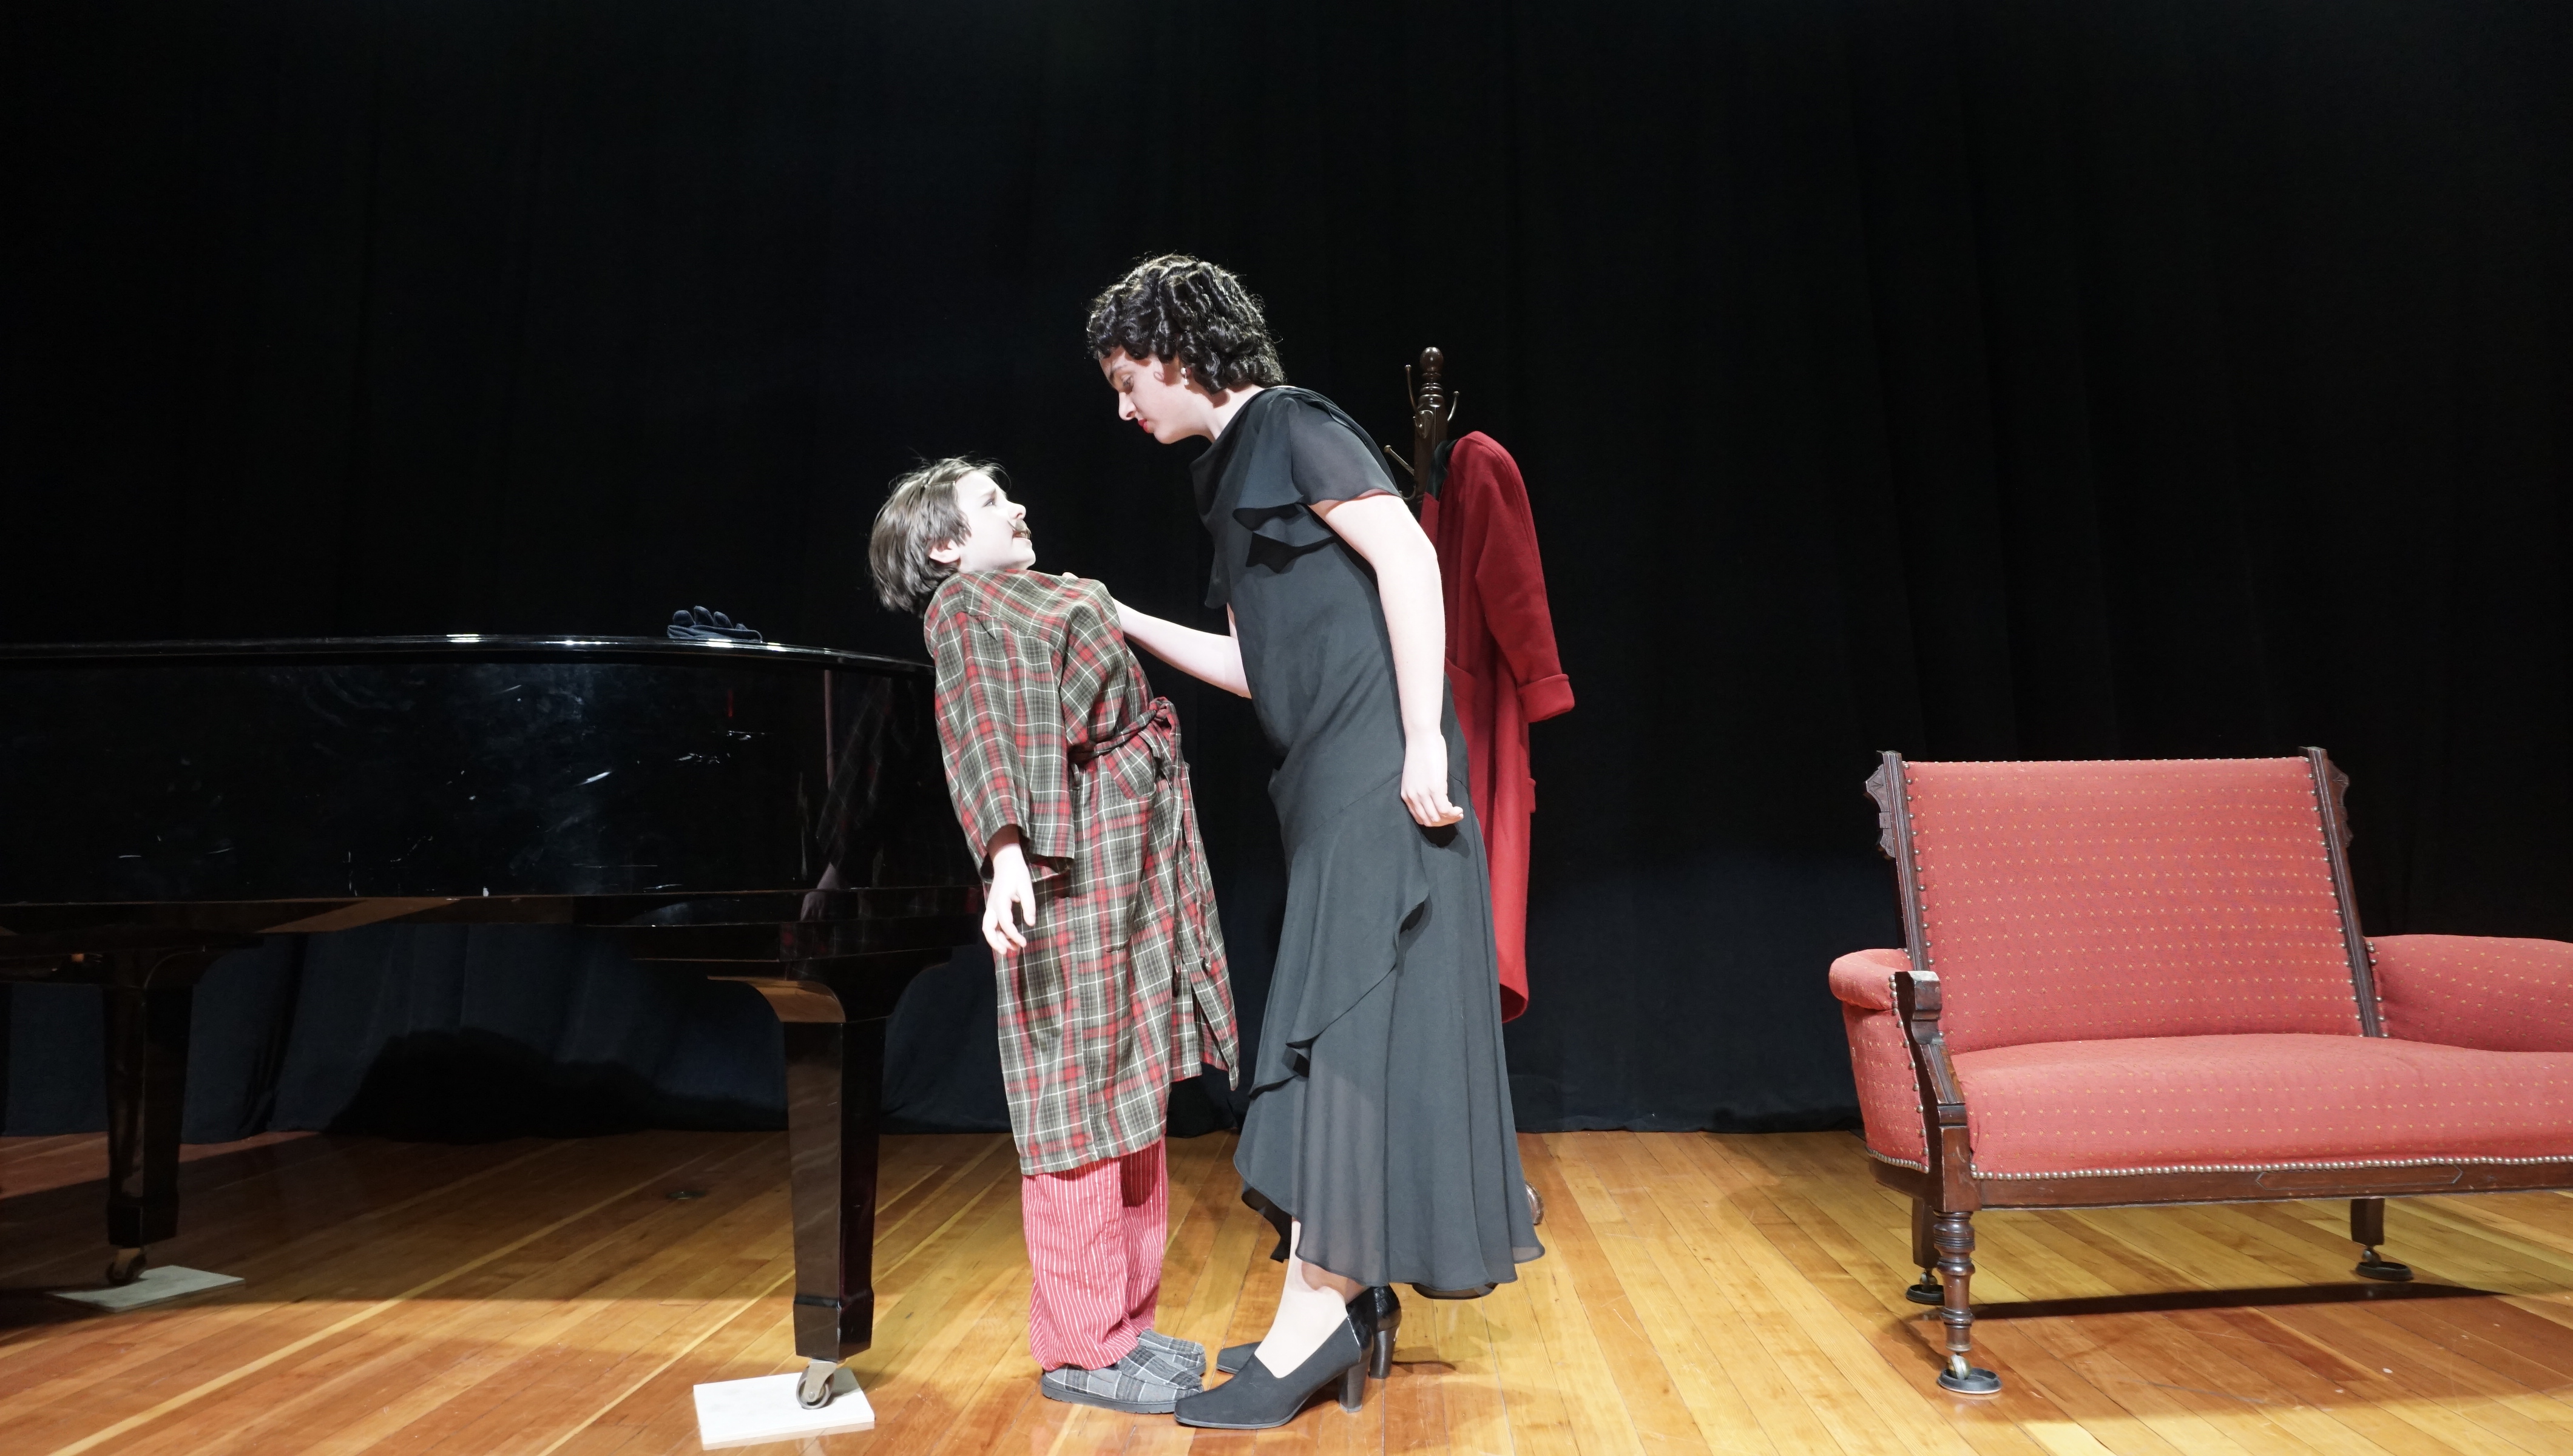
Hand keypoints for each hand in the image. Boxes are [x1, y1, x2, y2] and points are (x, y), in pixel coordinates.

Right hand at [984, 837, 1036, 954]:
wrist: (1005, 862)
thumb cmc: (1017, 873)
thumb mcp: (1026, 887)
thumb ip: (1028, 905)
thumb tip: (1030, 924)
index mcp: (1001, 901)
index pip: (1005, 923)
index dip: (1013, 935)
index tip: (1024, 943)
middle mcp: (992, 906)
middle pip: (987, 929)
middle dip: (996, 943)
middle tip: (1008, 952)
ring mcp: (991, 907)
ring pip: (988, 928)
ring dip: (997, 940)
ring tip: (1012, 949)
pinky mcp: (993, 908)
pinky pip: (992, 924)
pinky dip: (998, 934)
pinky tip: (1009, 939)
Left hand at [1401, 733, 1464, 827]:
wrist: (1421, 738)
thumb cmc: (1420, 753)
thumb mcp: (1415, 777)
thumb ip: (1420, 790)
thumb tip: (1433, 799)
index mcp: (1406, 795)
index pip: (1420, 818)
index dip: (1434, 821)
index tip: (1445, 817)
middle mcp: (1413, 798)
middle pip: (1429, 821)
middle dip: (1444, 822)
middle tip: (1455, 815)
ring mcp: (1423, 794)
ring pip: (1437, 818)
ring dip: (1450, 819)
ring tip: (1458, 812)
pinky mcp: (1435, 789)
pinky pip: (1445, 810)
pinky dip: (1453, 813)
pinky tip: (1459, 809)